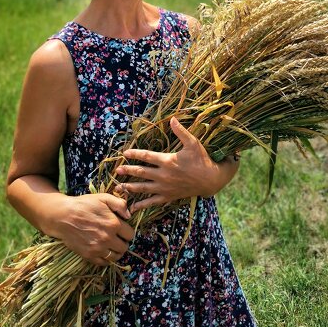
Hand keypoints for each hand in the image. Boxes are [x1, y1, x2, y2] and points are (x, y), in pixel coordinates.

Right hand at [51, 193, 135, 265]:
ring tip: (112, 245)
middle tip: (117, 238)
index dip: (127, 232)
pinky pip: (103, 263)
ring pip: (115, 257)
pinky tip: (104, 251)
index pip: (130, 234)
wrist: (63, 216)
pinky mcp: (88, 255)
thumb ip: (120, 204)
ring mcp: (98, 248)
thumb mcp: (103, 198)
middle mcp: (108, 238)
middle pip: (124, 247)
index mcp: (114, 224)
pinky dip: (106, 259)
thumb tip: (129, 215)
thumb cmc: (84, 205)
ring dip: (116, 252)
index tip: (123, 230)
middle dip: (123, 242)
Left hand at [115, 117, 236, 211]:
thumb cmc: (201, 159)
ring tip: (118, 187)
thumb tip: (172, 119)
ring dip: (130, 187)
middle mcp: (163, 175)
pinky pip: (152, 201)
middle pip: (141, 172)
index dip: (135, 154)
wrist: (210, 179)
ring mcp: (165, 187)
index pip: (147, 156)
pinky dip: (141, 205)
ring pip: (143, 187)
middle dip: (128, 170)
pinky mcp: (168, 196)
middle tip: (117, 170)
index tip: (124, 153)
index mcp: (167, 161)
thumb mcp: (193, 143)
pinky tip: (132, 207)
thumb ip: (181, 131)